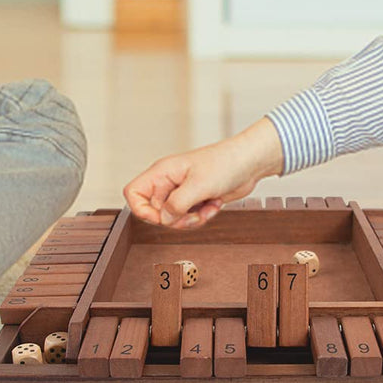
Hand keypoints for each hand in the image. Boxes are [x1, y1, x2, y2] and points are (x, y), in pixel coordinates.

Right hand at [123, 117, 283, 228]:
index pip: (134, 193)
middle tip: (193, 214)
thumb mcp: (199, 185)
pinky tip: (214, 205)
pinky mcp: (195, 200)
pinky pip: (189, 218)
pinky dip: (202, 217)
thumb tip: (164, 220)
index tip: (161, 217)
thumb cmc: (224, 164)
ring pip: (173, 219)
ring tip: (207, 208)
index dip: (142, 210)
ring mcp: (181, 192)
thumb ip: (177, 205)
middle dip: (175, 219)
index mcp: (162, 172)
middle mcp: (168, 182)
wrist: (248, 163)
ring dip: (191, 220)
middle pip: (155, 212)